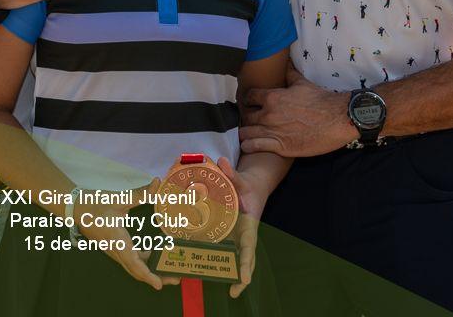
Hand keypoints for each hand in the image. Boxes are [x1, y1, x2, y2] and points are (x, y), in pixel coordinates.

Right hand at [76, 180, 176, 290]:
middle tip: (174, 278)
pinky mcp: (114, 247)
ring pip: (133, 266)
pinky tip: (153, 254)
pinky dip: (142, 261)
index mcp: (117, 240)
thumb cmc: (94, 204)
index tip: (158, 284)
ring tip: (167, 269)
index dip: (147, 275)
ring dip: (149, 270)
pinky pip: (129, 259)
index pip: (133, 262)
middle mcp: (115, 249)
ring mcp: (114, 250)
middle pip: (136, 270)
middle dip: (155, 277)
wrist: (76, 208)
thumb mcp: (119, 199)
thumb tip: (158, 183)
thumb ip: (141, 193)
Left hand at [216, 158, 266, 297]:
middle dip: (242, 275)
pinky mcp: (226, 237)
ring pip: (234, 259)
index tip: (245, 278)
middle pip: (245, 258)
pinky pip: (221, 251)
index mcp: (249, 226)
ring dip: (229, 272)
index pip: (249, 246)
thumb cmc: (246, 186)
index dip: (247, 262)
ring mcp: (235, 239)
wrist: (249, 189)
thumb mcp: (240, 179)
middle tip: (235, 291)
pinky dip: (216, 262)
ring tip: (226, 290)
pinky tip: (203, 270)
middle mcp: (243, 236)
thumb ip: (231, 173)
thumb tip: (221, 161)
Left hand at [239, 64, 355, 156]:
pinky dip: (249, 145)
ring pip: (246, 132)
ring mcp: (273, 131)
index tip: (250, 103)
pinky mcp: (281, 147)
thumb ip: (289, 74)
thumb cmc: (322, 101)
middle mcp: (269, 114)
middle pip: (246, 116)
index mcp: (273, 97)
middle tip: (250, 119)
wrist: (338, 119)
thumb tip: (285, 62)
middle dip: (247, 117)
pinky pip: (255, 146)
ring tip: (247, 133)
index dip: (248, 100)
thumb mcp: (302, 83)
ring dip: (245, 132)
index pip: (249, 97)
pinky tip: (248, 145)